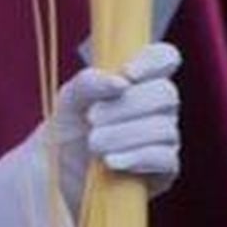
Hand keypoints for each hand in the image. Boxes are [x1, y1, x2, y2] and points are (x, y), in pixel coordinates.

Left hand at [52, 42, 181, 216]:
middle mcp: (158, 106)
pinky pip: (164, 158)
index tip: (127, 75)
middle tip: (92, 118)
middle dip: (125, 106)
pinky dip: (135, 157)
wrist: (60, 169)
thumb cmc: (70, 126)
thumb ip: (89, 82)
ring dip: (123, 134)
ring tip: (93, 143)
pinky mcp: (165, 168)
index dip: (153, 62)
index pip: (165, 58)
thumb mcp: (69, 99)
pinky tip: (111, 162)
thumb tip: (121, 81)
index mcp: (140, 81)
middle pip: (165, 94)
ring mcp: (165, 137)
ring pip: (163, 128)